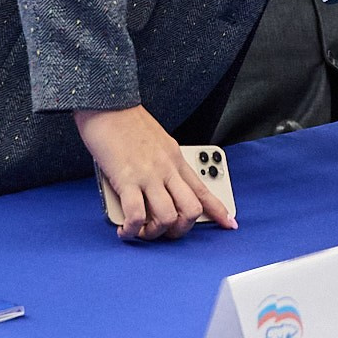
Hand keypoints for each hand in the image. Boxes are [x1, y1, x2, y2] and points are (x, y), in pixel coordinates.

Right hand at [74, 106, 233, 241]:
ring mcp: (148, 176)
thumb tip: (157, 189)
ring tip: (142, 232)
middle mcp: (167, 169)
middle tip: (166, 232)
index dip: (218, 211)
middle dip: (181, 229)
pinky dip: (132, 229)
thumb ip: (162, 165)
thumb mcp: (158, 141)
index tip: (229, 223)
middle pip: (190, 210)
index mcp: (176, 159)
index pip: (203, 190)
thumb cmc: (127, 121)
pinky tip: (126, 230)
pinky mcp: (126, 180)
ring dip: (155, 233)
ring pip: (167, 217)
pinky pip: (136, 215)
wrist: (107, 104)